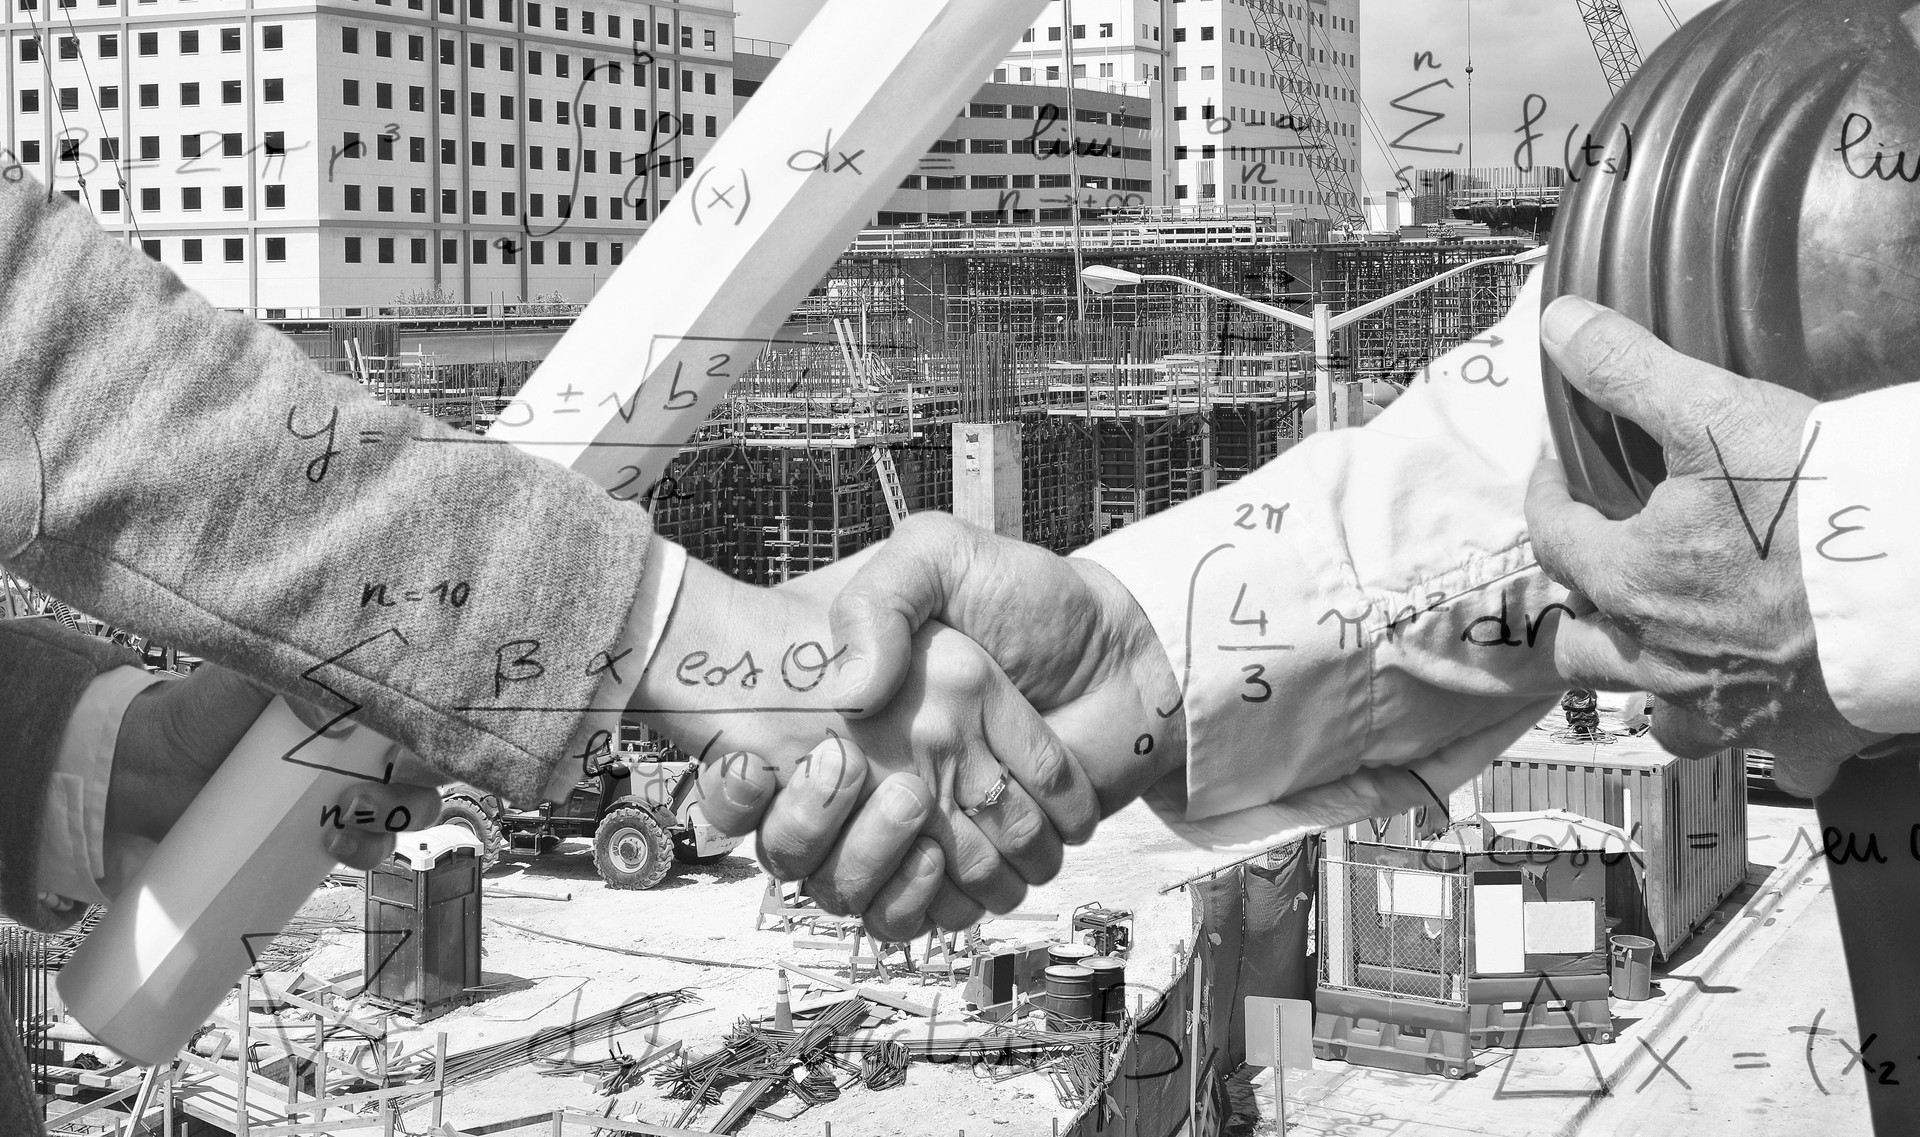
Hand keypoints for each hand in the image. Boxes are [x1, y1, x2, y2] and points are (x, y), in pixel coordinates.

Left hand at [111, 665, 441, 870]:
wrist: (149, 768)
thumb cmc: (205, 709)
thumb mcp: (252, 676)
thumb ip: (300, 679)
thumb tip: (339, 715)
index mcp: (358, 702)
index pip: (425, 712)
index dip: (444, 728)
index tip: (427, 743)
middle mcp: (365, 746)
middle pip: (432, 765)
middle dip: (423, 781)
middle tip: (378, 783)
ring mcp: (348, 791)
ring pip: (411, 810)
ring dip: (395, 818)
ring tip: (345, 816)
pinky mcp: (324, 834)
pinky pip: (371, 848)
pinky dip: (367, 850)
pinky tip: (332, 845)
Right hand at [641, 555, 1103, 926]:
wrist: (1124, 656)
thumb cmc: (1030, 600)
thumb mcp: (941, 556)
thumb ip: (881, 597)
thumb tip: (849, 695)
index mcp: (845, 713)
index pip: (751, 780)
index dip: (736, 793)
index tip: (770, 766)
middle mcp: (868, 776)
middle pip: (800, 853)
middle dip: (826, 828)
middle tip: (882, 781)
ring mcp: (917, 827)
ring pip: (857, 892)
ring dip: (891, 863)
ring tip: (930, 808)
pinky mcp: (970, 866)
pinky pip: (924, 915)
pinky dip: (941, 899)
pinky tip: (965, 857)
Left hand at [1525, 295, 1885, 789]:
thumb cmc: (1827, 496)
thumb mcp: (1715, 411)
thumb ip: (1629, 370)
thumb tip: (1561, 326)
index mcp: (1632, 584)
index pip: (1552, 539)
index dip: (1548, 494)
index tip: (1561, 466)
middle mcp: (1667, 660)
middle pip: (1584, 649)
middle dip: (1582, 609)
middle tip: (1605, 565)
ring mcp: (1734, 709)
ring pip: (1660, 717)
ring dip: (1652, 683)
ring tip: (1672, 642)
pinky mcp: (1805, 736)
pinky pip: (1766, 754)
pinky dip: (1762, 732)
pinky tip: (1777, 698)